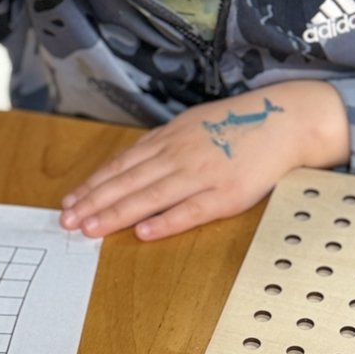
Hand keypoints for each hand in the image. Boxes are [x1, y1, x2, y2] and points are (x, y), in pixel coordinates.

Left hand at [59, 81, 349, 239]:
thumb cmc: (241, 125)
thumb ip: (165, 144)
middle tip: (68, 222)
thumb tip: (134, 163)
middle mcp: (180, 154)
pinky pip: (190, 210)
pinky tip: (143, 232)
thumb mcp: (195, 125)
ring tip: (91, 229)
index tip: (70, 202)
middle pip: (128, 182)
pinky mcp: (226, 194)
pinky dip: (165, 222)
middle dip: (94, 202)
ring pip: (150, 196)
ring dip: (117, 214)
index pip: (122, 165)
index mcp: (171, 138)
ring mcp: (203, 174)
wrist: (286, 121)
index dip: (94, 185)